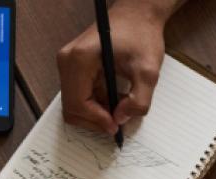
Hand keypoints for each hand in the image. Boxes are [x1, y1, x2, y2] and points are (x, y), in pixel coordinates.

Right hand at [57, 0, 169, 134]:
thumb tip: (120, 119)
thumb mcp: (148, 70)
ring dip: (95, 113)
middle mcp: (67, 61)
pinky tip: (113, 99)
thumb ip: (138, 100)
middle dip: (94, 120)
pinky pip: (78, 96)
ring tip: (119, 108)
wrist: (137, 15)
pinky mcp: (73, 67)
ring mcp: (67, 64)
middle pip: (71, 108)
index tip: (115, 126)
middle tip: (117, 122)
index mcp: (80, 59)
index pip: (78, 103)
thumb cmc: (141, 34)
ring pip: (73, 105)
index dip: (97, 120)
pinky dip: (95, 105)